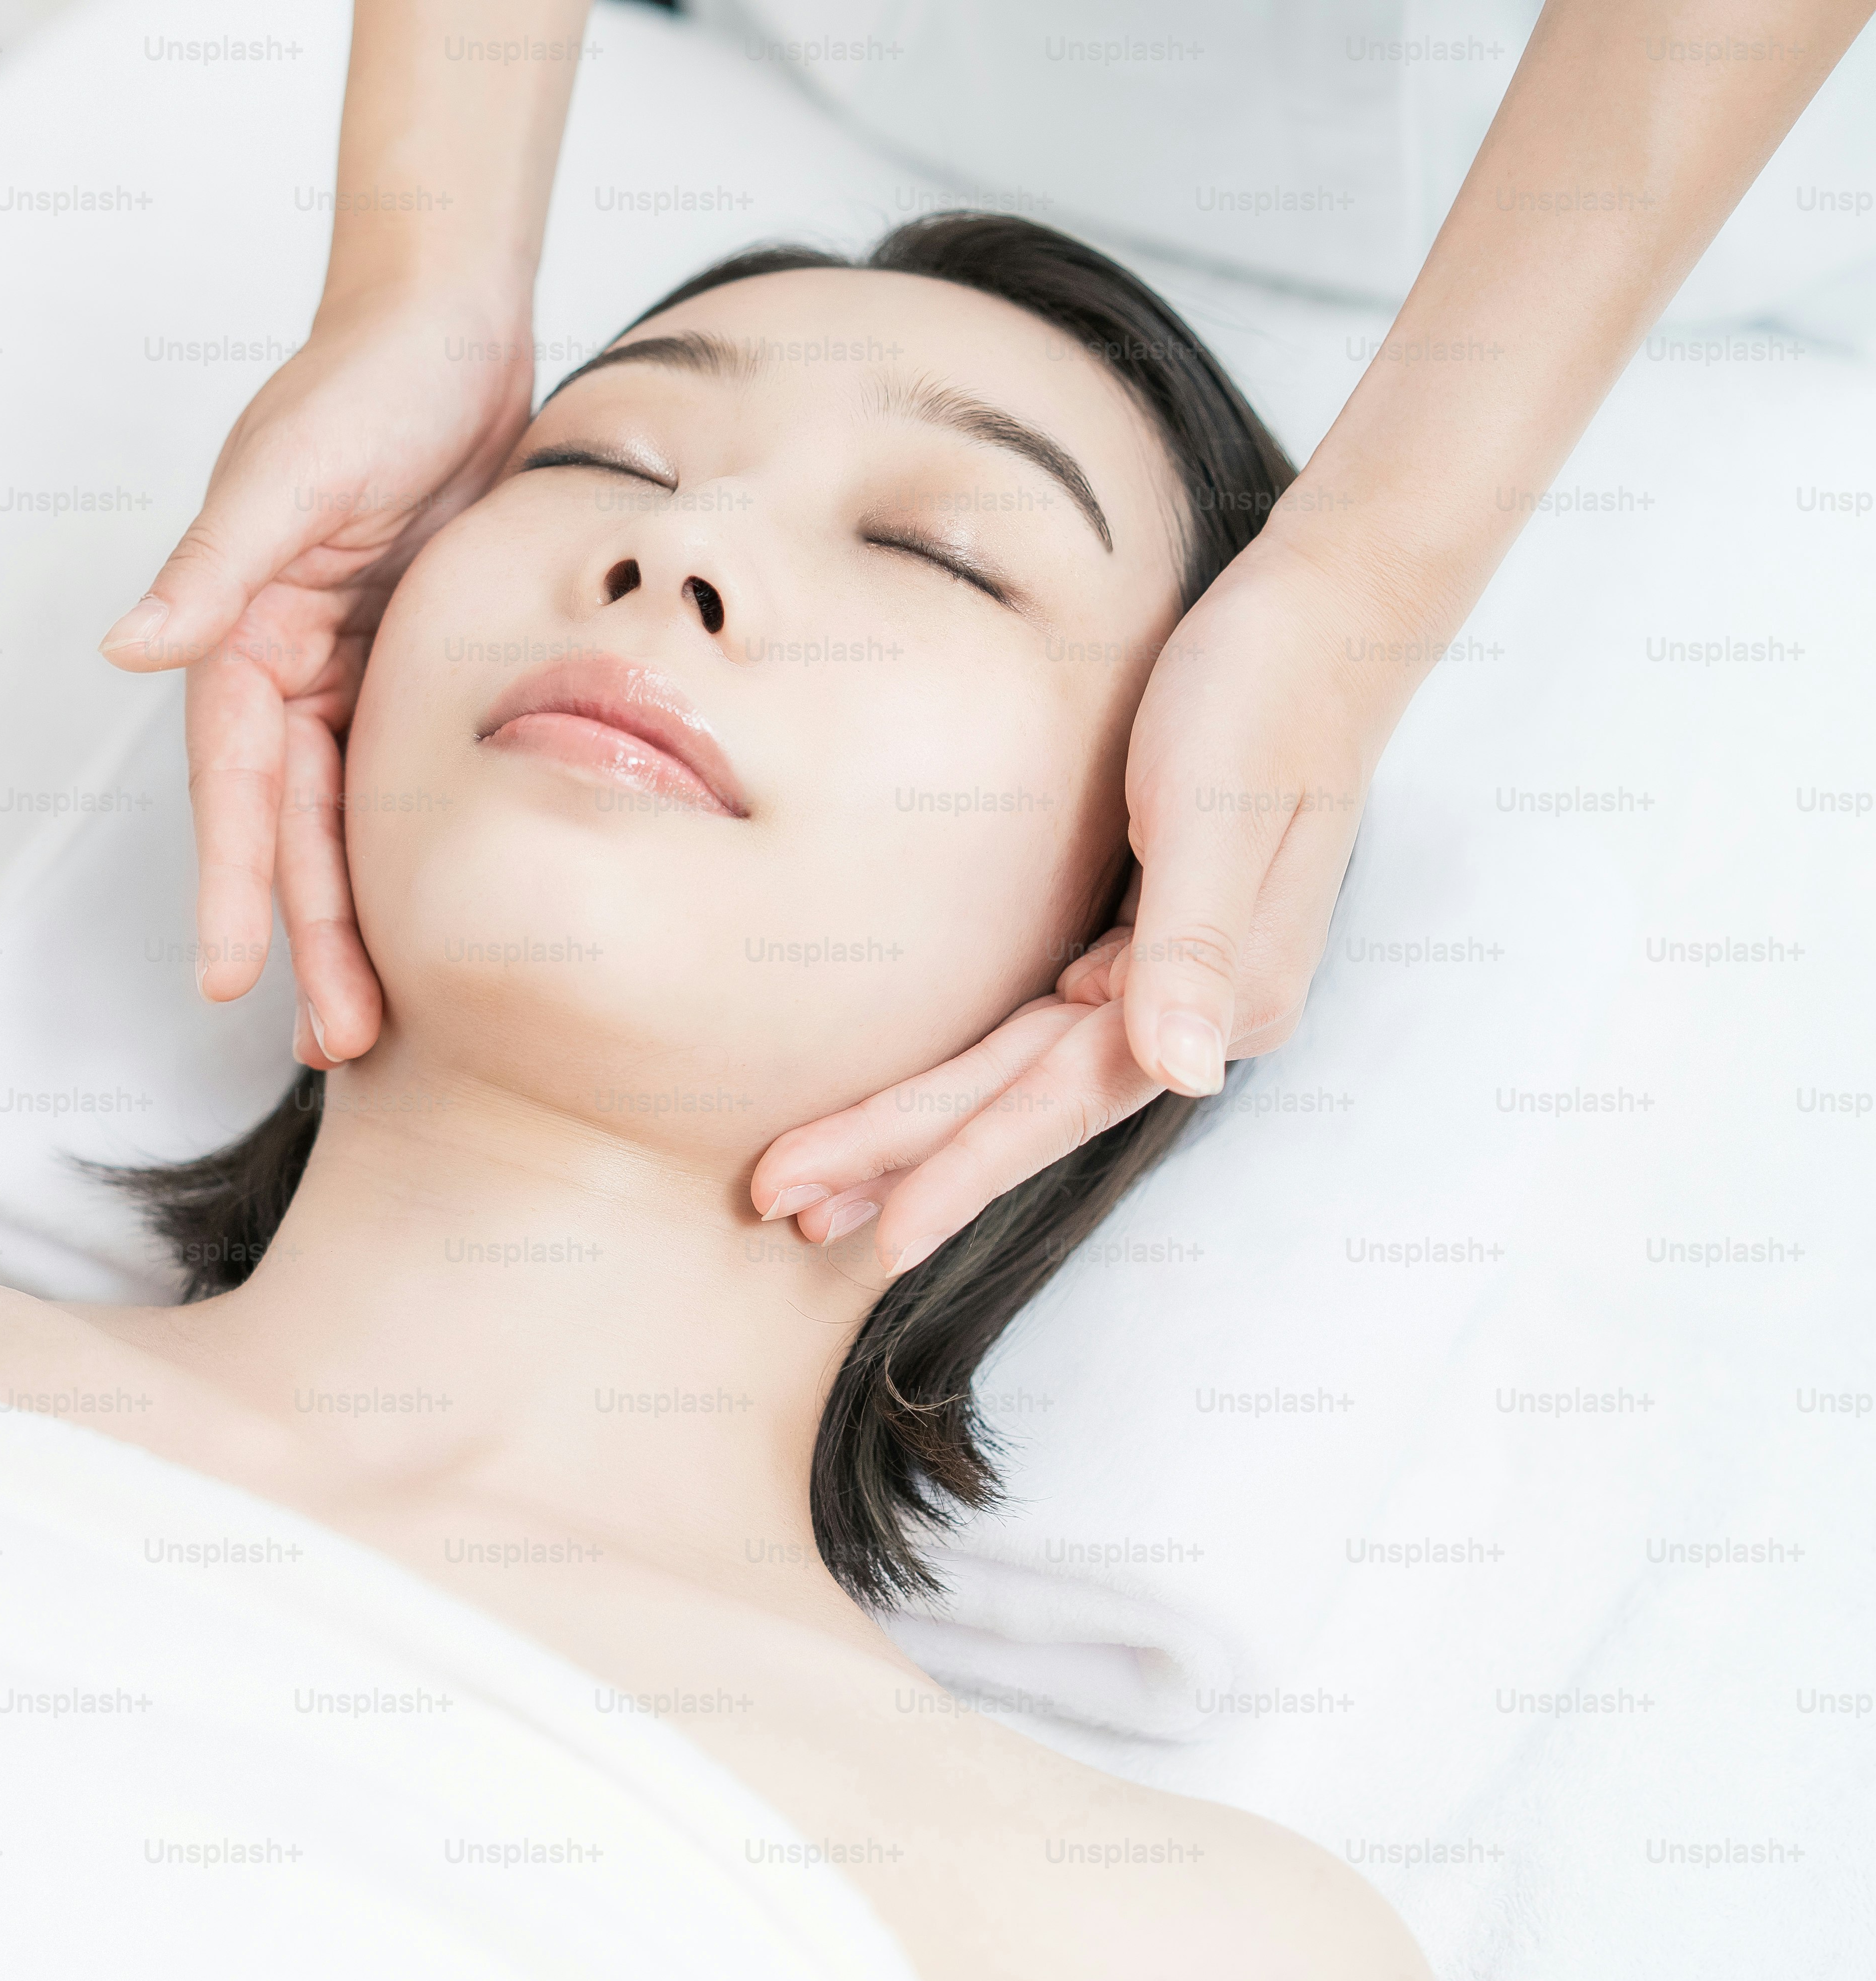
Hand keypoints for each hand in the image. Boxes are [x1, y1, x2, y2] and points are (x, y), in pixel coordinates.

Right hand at [100, 288, 536, 1067]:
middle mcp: (282, 665)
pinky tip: (421, 927)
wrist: (453, 321)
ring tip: (367, 1026)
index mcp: (242, 632)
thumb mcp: (294, 466)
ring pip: (343, 824)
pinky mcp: (408, 668)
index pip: (234, 785)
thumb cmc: (369, 377)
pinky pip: (397, 783)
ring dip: (351, 920)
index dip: (235, 884)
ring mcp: (345, 674)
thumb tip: (130, 648)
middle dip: (306, 936)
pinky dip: (402, 856)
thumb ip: (214, 561)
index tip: (233, 979)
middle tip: (333, 1042)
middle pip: (290, 828)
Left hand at [747, 526, 1428, 1274]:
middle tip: (783, 1207)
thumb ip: (1199, 944)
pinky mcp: (1144, 944)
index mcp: (1222, 997)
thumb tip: (1188, 1072)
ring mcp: (1172, 983)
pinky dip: (971, 1079)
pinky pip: (1037, 1033)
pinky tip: (915, 1112)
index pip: (1060, 1100)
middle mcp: (1198, 1012)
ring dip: (922, 1134)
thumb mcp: (1219, 808)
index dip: (966, 1166)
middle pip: (1022, 1102)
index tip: (887, 1235)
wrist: (1323, 619)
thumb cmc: (1265, 696)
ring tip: (822, 1188)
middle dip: (903, 1159)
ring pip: (1021, 1079)